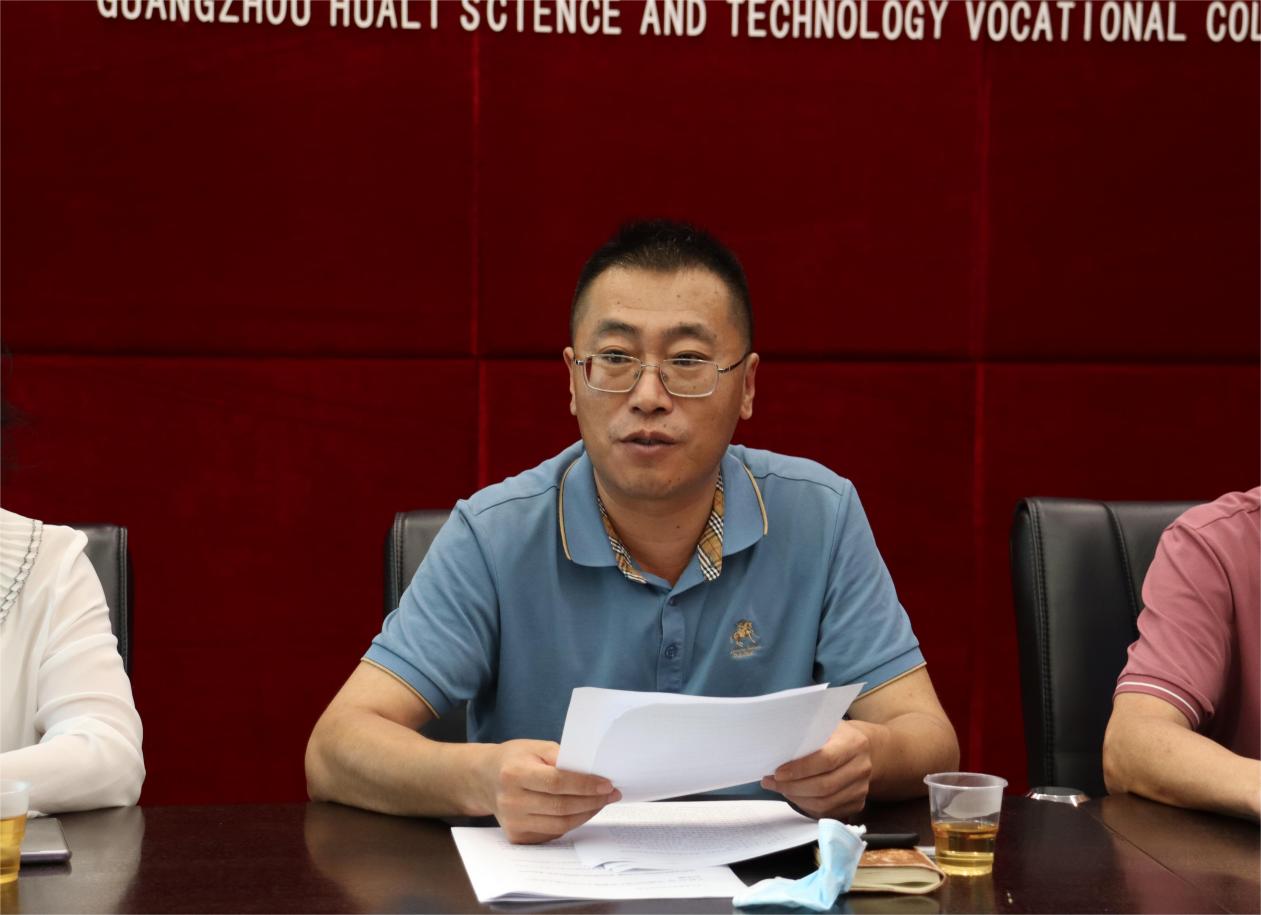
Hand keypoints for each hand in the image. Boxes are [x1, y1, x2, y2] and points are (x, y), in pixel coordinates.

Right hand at [479, 739, 620, 843]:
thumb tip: (591, 771)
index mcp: (514, 774)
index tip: (607, 784)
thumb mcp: (536, 747)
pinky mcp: (517, 836)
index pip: (557, 783)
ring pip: (560, 824)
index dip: (585, 785)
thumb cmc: (515, 759)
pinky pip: (552, 833)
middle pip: (561, 807)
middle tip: (611, 794)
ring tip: (601, 802)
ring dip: (586, 814)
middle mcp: (511, 801)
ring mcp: (513, 822)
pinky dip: (572, 823)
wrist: (486, 779)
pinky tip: (582, 811)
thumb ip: (562, 757)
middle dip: (592, 801)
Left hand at [760, 721, 872, 818]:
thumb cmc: (837, 736)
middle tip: (771, 783)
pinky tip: (795, 796)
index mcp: (854, 744)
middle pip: (825, 786)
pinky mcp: (857, 804)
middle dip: (793, 787)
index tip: (778, 772)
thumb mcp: (826, 727)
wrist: (865, 750)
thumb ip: (807, 738)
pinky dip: (808, 807)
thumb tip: (777, 751)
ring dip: (797, 799)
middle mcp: (861, 767)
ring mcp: (862, 789)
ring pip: (825, 803)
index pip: (826, 760)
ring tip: (780, 789)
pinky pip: (828, 813)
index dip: (800, 769)